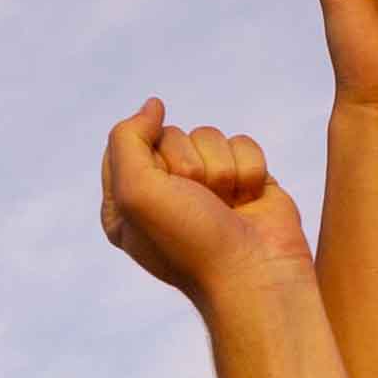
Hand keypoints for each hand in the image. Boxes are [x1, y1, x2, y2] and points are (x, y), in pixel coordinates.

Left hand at [101, 100, 310, 300]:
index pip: (126, 144)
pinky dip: (248, 170)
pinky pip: (242, 142)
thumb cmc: (189, 239)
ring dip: (221, 170)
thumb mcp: (134, 191)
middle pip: (170, 134)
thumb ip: (127, 139)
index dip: (149, 158)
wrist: (253, 272)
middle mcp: (162, 193)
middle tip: (198, 202)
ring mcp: (204, 186)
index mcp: (124, 202)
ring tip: (225, 206)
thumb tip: (152, 106)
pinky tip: (248, 202)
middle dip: (189, 165)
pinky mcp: (242, 179)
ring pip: (208, 135)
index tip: (162, 190)